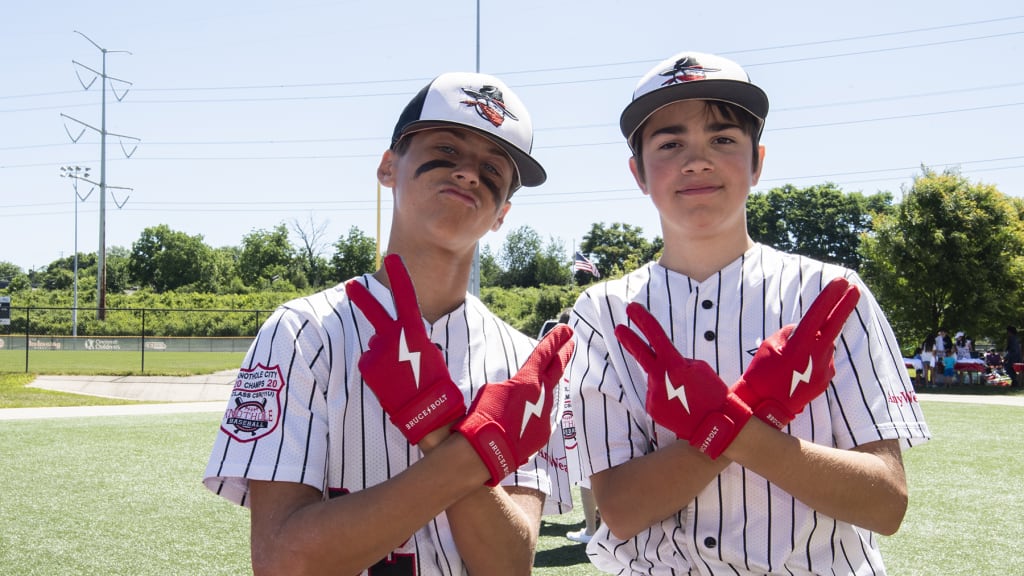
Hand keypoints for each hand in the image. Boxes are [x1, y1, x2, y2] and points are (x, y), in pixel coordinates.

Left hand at [344, 254, 464, 444]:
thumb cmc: (434, 381)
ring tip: (398, 374)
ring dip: (383, 357)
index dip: (399, 275)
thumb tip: (389, 336)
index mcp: (414, 331)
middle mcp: (393, 336)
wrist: (426, 409)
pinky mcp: (366, 366)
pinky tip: (389, 381)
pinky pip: (369, 363)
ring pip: (376, 347)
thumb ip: (409, 338)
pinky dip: (376, 371)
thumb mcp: (428, 351)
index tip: (391, 257)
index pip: (405, 296)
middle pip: (374, 312)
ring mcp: (378, 350)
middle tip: (352, 285)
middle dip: (362, 297)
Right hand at [452, 325, 573, 485]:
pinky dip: (532, 417)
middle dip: (564, 353)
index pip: (545, 353)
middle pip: (557, 369)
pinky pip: (539, 419)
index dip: (555, 340)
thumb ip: (513, 387)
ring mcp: (545, 415)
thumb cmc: (484, 415)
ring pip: (546, 397)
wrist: (487, 449)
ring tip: (534, 390)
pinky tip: (518, 423)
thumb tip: (520, 393)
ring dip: (542, 392)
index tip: (566, 330)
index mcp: (528, 379)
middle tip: (571, 342)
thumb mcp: (494, 390)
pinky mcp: (543, 434)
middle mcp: (542, 394)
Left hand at [615, 302, 750, 458]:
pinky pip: (656, 396)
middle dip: (629, 339)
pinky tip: (680, 406)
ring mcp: (653, 394)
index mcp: (674, 364)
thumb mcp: (699, 368)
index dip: (643, 320)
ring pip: (655, 380)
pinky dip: (666, 398)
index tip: (632, 308)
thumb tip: (664, 362)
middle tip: (618, 328)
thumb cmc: (712, 393)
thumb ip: (678, 361)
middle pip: (640, 353)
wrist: (715, 425)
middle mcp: (659, 378)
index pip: (655, 335)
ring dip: (667, 384)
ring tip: (685, 396)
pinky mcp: (651, 408)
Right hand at [731, 277, 859, 428]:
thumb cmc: (761, 374)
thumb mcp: (770, 345)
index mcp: (800, 343)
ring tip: (791, 361)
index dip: (831, 296)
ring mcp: (824, 368)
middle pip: (835, 324)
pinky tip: (796, 372)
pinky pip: (822, 361)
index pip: (819, 313)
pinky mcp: (826, 379)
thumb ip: (790, 333)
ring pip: (823, 345)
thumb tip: (805, 329)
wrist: (765, 408)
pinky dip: (812, 360)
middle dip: (845, 305)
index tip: (842, 282)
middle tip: (856, 288)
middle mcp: (817, 354)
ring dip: (813, 344)